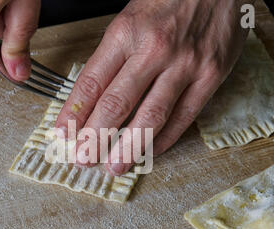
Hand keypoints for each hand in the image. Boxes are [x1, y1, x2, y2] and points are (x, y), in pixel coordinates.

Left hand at [55, 0, 249, 174]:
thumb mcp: (132, 16)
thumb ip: (114, 54)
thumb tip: (93, 94)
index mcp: (127, 32)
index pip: (92, 82)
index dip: (74, 113)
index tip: (62, 133)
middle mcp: (155, 50)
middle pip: (117, 104)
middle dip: (95, 137)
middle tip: (83, 158)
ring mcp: (185, 65)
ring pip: (151, 116)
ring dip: (130, 147)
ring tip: (114, 166)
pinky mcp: (211, 76)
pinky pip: (184, 116)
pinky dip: (166, 137)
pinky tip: (151, 151)